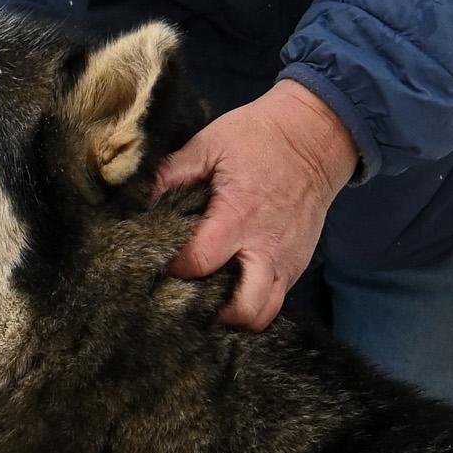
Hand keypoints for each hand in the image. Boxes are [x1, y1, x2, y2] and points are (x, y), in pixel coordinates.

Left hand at [153, 81, 357, 329]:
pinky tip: (234, 289)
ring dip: (237, 315)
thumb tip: (137, 199)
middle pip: (242, 308)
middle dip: (212, 313)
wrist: (314, 137)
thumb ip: (171, 173)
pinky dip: (255, 302)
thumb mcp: (209, 144)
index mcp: (237, 216)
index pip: (200, 263)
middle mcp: (265, 247)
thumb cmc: (258, 137)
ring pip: (264, 313)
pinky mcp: (299, 263)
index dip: (175, 270)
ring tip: (214, 303)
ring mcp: (287, 260)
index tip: (160, 265)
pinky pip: (277, 299)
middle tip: (190, 299)